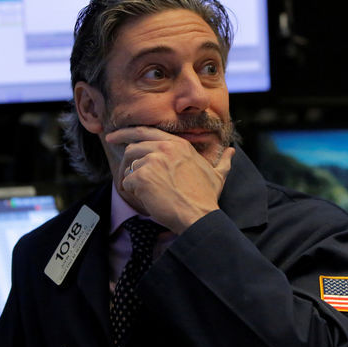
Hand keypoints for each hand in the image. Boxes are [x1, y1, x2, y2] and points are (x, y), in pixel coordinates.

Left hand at [106, 126, 234, 233]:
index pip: (147, 131)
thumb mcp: (218, 175)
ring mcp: (152, 161)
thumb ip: (224, 161)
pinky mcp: (142, 176)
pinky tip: (143, 199)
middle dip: (122, 155)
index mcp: (179, 144)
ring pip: (129, 165)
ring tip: (139, 191)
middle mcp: (165, 148)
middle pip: (133, 146)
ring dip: (130, 178)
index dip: (128, 132)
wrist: (198, 215)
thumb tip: (233, 152)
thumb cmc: (206, 197)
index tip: (114, 136)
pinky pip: (127, 182)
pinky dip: (131, 192)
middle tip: (116, 165)